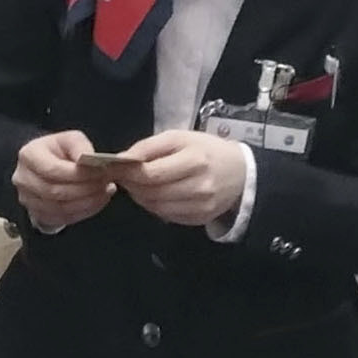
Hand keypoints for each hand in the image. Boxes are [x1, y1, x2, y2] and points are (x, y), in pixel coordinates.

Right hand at [13, 130, 119, 229]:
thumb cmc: (59, 150)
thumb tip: (88, 159)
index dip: (79, 174)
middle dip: (85, 189)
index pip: (53, 170)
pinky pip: (62, 219)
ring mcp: (28, 199)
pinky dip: (83, 212)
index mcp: (29, 155)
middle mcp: (23, 179)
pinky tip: (96, 202)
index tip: (101, 172)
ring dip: (87, 202)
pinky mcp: (37, 214)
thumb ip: (80, 146)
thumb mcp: (70, 139)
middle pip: (55, 191)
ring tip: (105, 192)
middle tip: (106, 183)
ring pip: (60, 208)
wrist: (47, 165)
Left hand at [115, 130, 248, 228]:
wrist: (241, 173)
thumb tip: (122, 159)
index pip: (152, 174)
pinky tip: (156, 195)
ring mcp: (201, 206)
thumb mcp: (181, 138)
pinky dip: (155, 206)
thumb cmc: (207, 150)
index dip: (129, 173)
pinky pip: (166, 215)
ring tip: (138, 185)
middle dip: (132, 185)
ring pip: (156, 207)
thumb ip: (150, 146)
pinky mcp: (200, 219)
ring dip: (141, 196)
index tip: (116, 168)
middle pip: (152, 192)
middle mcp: (199, 187)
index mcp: (195, 160)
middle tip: (124, 177)